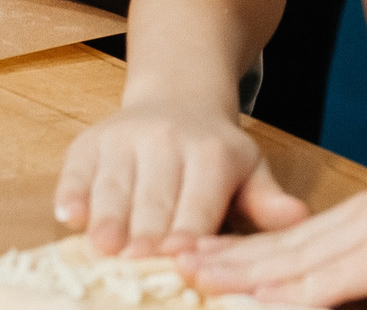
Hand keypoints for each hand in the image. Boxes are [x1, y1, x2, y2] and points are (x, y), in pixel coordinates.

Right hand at [57, 96, 304, 258]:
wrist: (176, 100)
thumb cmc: (216, 155)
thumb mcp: (250, 171)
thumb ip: (267, 200)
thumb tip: (298, 217)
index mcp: (211, 153)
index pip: (198, 203)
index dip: (188, 233)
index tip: (179, 260)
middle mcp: (164, 140)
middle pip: (153, 199)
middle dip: (146, 235)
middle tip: (137, 266)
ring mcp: (122, 139)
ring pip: (113, 186)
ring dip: (107, 220)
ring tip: (103, 250)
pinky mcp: (89, 143)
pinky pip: (75, 170)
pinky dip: (71, 193)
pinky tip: (69, 216)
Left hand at [182, 185, 366, 307]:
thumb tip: (338, 280)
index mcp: (359, 217)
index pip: (288, 237)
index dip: (241, 249)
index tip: (200, 256)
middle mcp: (355, 221)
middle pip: (278, 246)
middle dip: (226, 259)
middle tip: (177, 264)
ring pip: (293, 263)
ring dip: (244, 277)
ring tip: (202, 284)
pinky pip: (329, 284)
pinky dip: (292, 297)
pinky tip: (264, 305)